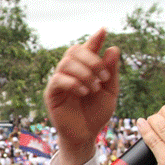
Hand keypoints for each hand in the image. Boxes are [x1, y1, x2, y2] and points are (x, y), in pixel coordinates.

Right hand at [45, 28, 120, 164]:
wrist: (86, 135)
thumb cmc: (96, 113)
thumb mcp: (110, 91)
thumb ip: (111, 71)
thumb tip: (113, 49)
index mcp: (86, 68)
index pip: (88, 47)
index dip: (95, 38)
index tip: (104, 30)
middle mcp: (71, 71)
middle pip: (75, 50)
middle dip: (92, 60)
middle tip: (104, 76)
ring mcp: (60, 81)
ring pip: (66, 62)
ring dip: (84, 72)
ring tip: (95, 87)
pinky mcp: (52, 93)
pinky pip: (58, 79)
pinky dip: (73, 82)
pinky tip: (84, 92)